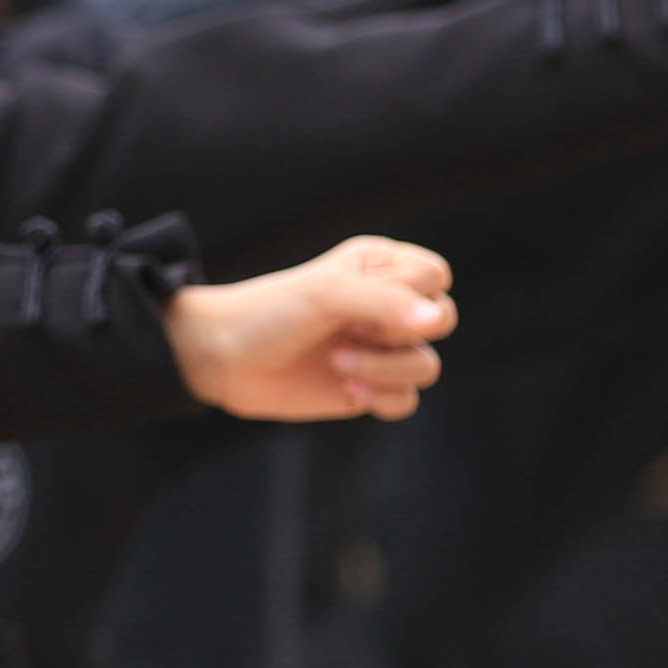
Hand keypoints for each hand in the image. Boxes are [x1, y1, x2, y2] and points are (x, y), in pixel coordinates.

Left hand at [163, 237, 452, 421]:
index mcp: (381, 267)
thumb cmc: (271, 313)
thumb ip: (386, 300)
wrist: (225, 359)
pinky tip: (346, 390)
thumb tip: (435, 322)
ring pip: (425, 366)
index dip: (410, 295)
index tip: (360, 302)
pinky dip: (382, 397)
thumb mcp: (326, 294)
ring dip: (385, 369)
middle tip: (349, 334)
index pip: (435, 277)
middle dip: (399, 336)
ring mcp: (378, 349)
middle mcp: (386, 305)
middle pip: (442, 321)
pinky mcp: (368, 387)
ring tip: (337, 364)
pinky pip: (406, 400)